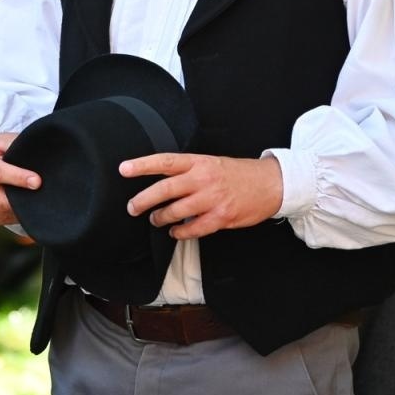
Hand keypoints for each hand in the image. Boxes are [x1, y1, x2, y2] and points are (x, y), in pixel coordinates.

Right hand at [0, 132, 36, 225]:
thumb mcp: (0, 141)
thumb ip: (15, 146)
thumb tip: (36, 157)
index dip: (19, 178)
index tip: (36, 182)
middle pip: (0, 200)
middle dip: (21, 198)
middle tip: (35, 192)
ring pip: (2, 212)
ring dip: (17, 207)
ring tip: (21, 194)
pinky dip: (9, 213)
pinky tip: (10, 201)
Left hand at [120, 153, 282, 239]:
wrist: (270, 183)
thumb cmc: (237, 174)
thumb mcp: (211, 163)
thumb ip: (188, 171)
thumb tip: (161, 181)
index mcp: (199, 162)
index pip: (165, 162)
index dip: (142, 165)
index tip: (124, 169)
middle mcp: (204, 178)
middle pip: (165, 189)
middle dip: (143, 200)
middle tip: (132, 207)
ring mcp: (213, 199)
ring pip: (176, 211)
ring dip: (161, 218)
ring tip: (155, 219)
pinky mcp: (222, 217)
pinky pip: (193, 229)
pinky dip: (181, 232)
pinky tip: (176, 232)